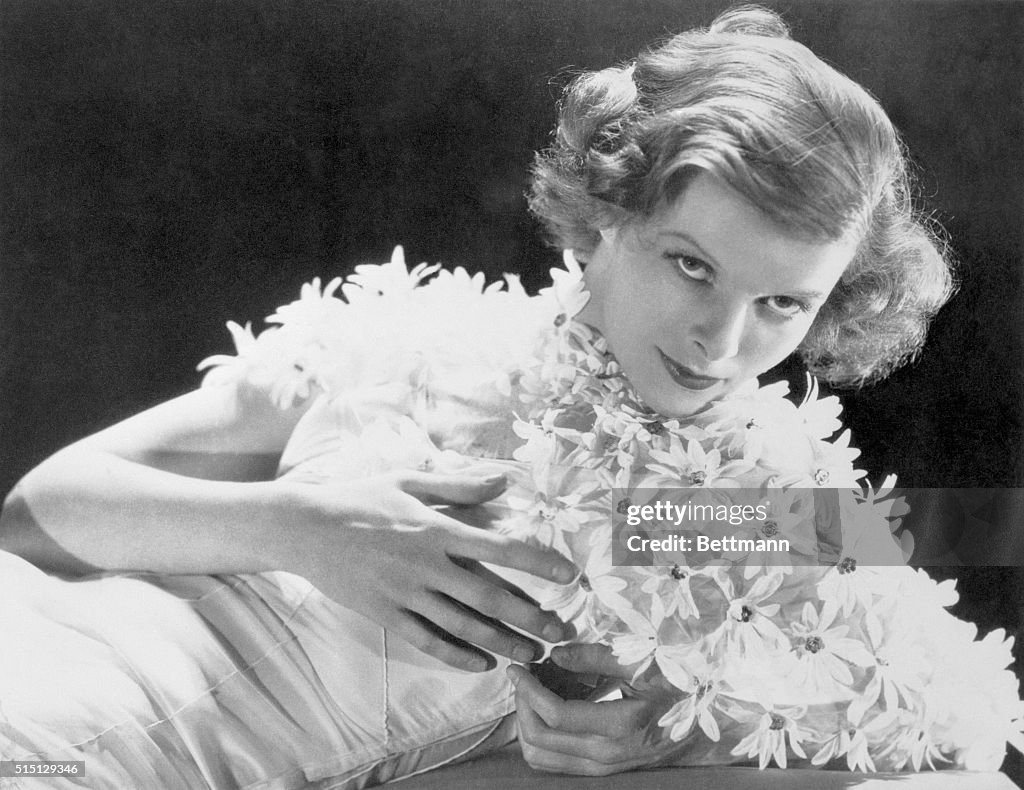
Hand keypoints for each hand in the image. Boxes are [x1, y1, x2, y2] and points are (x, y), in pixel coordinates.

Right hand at [279, 470, 577, 671]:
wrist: (306, 529)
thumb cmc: (362, 499)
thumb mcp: (409, 482)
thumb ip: (458, 486)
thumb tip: (502, 482)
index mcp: (438, 529)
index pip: (500, 548)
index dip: (538, 562)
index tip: (570, 575)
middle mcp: (428, 565)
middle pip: (490, 597)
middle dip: (532, 617)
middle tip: (564, 633)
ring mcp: (406, 594)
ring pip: (464, 626)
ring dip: (503, 643)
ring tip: (533, 656)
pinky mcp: (387, 615)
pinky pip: (427, 640)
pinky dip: (457, 655)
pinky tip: (482, 665)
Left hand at [508, 643, 680, 775]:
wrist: (706, 717)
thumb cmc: (677, 683)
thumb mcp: (641, 662)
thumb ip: (595, 658)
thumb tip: (555, 654)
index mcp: (620, 724)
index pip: (555, 714)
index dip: (528, 690)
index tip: (517, 668)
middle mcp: (608, 754)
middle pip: (540, 739)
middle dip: (522, 706)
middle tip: (523, 679)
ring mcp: (605, 767)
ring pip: (542, 758)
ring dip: (527, 726)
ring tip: (531, 696)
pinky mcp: (603, 770)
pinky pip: (556, 764)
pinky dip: (541, 739)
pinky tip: (547, 712)